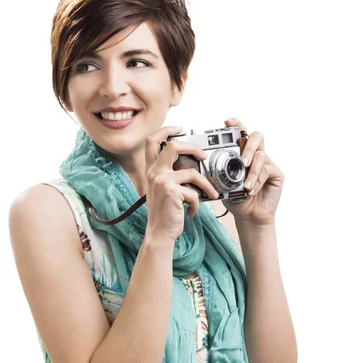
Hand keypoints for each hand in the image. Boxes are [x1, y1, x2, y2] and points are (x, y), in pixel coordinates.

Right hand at [145, 126, 219, 241]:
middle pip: (173, 146)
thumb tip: (193, 165)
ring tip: (211, 194)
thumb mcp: (161, 190)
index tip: (180, 129)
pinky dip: (198, 203)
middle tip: (203, 156)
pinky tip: (192, 211)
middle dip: (193, 147)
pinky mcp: (172, 192)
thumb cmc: (165, 212)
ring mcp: (162, 181)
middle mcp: (154, 172)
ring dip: (206, 185)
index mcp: (152, 170)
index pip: (152, 141)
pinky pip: (194, 192)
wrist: (159, 233)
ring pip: (192, 172)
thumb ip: (170, 175)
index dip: (166, 130)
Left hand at [220, 118, 284, 226]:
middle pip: (256, 136)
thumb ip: (219, 172)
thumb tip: (209, 165)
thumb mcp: (223, 184)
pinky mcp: (276, 174)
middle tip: (242, 161)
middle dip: (248, 147)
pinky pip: (266, 170)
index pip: (241, 133)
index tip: (226, 123)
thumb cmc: (236, 198)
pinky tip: (251, 190)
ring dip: (251, 171)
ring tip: (245, 185)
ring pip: (261, 155)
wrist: (249, 216)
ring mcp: (267, 163)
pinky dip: (257, 181)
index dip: (236, 124)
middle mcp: (256, 155)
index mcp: (242, 153)